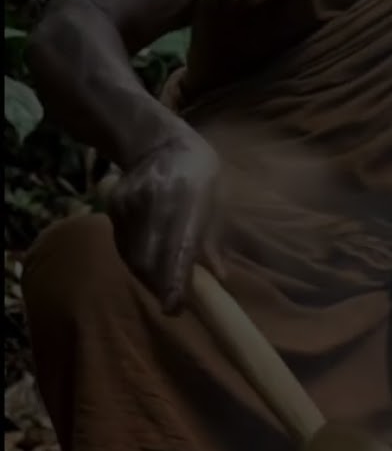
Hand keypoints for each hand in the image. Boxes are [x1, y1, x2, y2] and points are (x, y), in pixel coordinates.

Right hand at [107, 132, 217, 314]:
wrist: (159, 144)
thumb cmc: (201, 176)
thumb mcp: (217, 200)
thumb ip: (213, 239)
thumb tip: (219, 277)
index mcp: (188, 196)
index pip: (179, 243)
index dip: (175, 278)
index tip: (174, 307)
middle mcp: (154, 201)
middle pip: (149, 257)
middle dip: (161, 287)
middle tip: (175, 305)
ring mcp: (129, 205)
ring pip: (133, 256)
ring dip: (149, 279)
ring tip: (165, 289)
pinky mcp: (113, 208)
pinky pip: (123, 246)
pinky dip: (138, 263)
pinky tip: (151, 268)